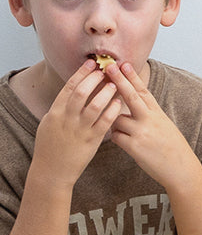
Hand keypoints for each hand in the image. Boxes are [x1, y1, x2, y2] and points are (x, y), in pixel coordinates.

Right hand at [33, 60, 123, 186]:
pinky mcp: (91, 140)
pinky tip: (118, 103)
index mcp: (55, 112)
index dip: (80, 74)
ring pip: (94, 106)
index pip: (68, 88)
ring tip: (114, 84)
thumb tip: (70, 92)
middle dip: (93, 79)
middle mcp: (66, 119)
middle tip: (105, 70)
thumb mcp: (50, 124)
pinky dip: (112, 111)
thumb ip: (61, 108)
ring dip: (105, 93)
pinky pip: (104, 123)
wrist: (52, 171)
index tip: (90, 64)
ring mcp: (79, 130)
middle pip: (81, 93)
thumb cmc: (51, 146)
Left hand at [104, 62, 201, 190]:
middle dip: (118, 80)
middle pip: (130, 96)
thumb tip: (130, 109)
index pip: (142, 91)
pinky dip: (117, 138)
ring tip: (122, 131)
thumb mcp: (164, 126)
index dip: (132, 77)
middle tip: (108, 68)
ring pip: (116, 119)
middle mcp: (149, 119)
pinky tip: (125, 143)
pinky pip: (115, 137)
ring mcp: (141, 132)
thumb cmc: (172, 148)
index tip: (124, 64)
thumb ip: (148, 116)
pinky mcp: (134, 146)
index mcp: (157, 113)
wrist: (181, 168)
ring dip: (114, 123)